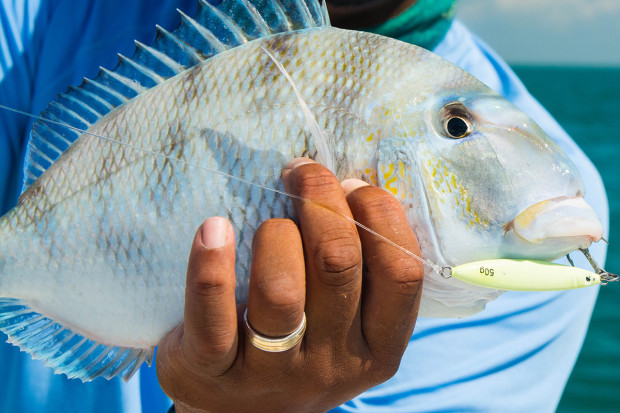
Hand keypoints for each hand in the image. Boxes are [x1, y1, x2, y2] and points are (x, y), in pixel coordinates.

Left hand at [157, 159, 423, 412]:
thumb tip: (351, 184)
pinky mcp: (214, 372)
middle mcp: (333, 364)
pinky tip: (213, 229)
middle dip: (321, 201)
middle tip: (302, 174)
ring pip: (281, 291)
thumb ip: (360, 270)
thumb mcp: (347, 322)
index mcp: (379, 348)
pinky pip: (212, 317)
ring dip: (275, 235)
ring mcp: (273, 372)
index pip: (402, 272)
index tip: (352, 184)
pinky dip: (211, 265)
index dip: (380, 213)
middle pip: (339, 265)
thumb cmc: (302, 343)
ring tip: (268, 221)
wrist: (242, 410)